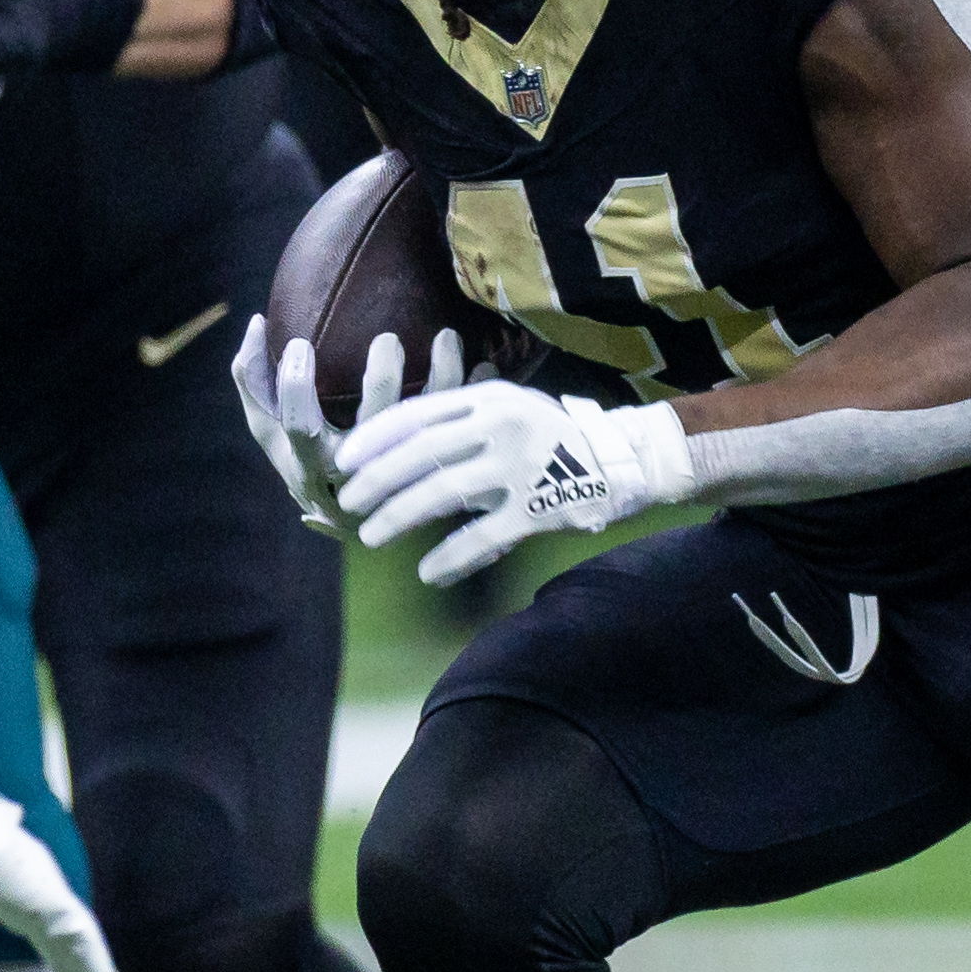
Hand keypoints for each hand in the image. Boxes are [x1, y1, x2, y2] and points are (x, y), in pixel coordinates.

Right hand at [232, 315, 469, 537]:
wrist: (358, 519)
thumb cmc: (307, 457)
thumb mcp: (269, 429)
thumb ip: (253, 380)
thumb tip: (256, 322)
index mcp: (310, 463)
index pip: (299, 427)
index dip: (296, 387)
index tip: (300, 344)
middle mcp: (356, 475)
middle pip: (372, 429)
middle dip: (382, 380)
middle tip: (388, 339)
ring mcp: (398, 477)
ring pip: (426, 428)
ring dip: (442, 378)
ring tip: (448, 337)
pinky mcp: (433, 474)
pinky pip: (459, 432)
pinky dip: (473, 395)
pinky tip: (486, 365)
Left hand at [335, 382, 694, 585]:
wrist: (624, 459)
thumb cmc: (550, 437)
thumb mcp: (506, 410)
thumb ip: (458, 424)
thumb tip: (389, 447)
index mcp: (489, 399)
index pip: (419, 413)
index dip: (376, 438)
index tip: (345, 460)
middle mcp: (503, 426)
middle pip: (423, 452)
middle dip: (378, 480)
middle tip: (348, 502)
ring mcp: (522, 466)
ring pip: (445, 492)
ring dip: (400, 516)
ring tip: (371, 535)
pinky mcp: (540, 507)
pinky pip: (484, 537)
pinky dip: (451, 557)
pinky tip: (427, 572)